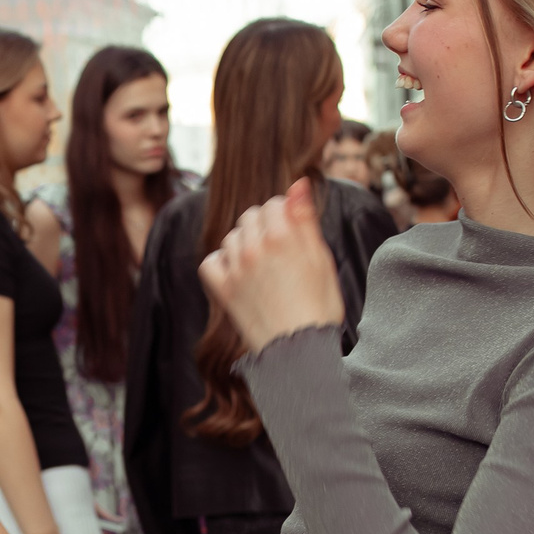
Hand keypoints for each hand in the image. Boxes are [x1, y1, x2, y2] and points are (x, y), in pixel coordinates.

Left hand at [198, 180, 345, 352]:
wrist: (299, 351)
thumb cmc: (319, 307)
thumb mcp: (322, 259)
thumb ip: (305, 218)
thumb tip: (298, 182)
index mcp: (282, 235)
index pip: (274, 203)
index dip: (286, 217)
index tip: (294, 237)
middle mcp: (254, 247)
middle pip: (251, 216)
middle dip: (264, 228)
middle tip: (281, 255)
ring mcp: (235, 268)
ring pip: (232, 237)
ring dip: (244, 245)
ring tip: (263, 268)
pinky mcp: (222, 290)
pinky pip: (211, 262)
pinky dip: (222, 264)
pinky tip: (238, 275)